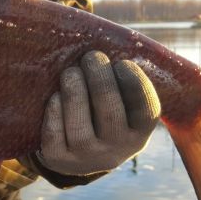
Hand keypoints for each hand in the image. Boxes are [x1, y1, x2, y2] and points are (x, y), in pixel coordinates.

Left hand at [37, 51, 160, 175]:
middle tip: (92, 57)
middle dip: (99, 79)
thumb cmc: (101, 112)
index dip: (135, 84)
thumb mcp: (121, 103)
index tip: (122, 63)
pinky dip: (54, 113)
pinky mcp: (59, 160)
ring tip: (71, 72)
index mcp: (138, 133)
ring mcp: (88, 157)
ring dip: (74, 92)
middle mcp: (117, 150)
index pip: (146, 111)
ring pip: (80, 126)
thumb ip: (121, 80)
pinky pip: (54, 135)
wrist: (75, 153)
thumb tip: (110, 38)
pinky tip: (56, 97)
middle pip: (110, 112)